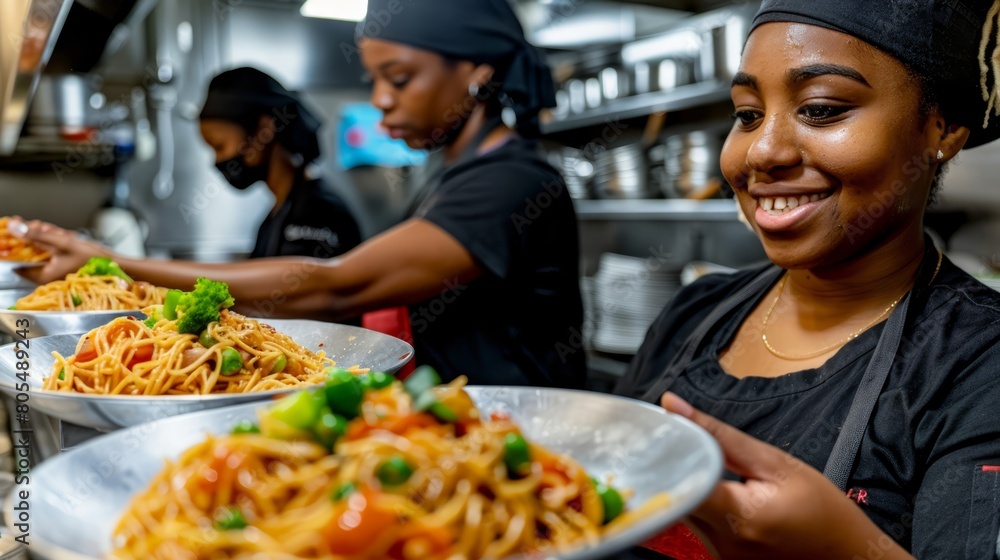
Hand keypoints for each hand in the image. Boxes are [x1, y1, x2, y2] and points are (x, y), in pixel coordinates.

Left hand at [7, 218, 109, 283]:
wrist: (116, 266)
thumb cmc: (91, 259)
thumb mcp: (62, 243)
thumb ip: (36, 235)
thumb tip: (14, 228)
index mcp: (42, 275)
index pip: (16, 260)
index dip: (15, 242)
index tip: (17, 227)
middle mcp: (45, 275)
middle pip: (28, 251)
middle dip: (35, 236)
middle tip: (44, 227)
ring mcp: (54, 270)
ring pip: (40, 248)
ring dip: (46, 236)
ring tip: (58, 232)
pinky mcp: (62, 264)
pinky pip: (51, 250)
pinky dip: (55, 241)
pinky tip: (63, 235)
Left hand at [661, 393, 913, 559]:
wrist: (849, 556)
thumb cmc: (822, 510)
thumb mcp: (775, 462)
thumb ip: (719, 435)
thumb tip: (674, 406)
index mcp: (736, 517)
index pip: (675, 482)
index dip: (662, 455)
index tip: (657, 433)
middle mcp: (722, 544)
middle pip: (675, 497)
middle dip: (675, 467)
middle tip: (678, 440)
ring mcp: (720, 557)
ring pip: (683, 512)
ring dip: (688, 486)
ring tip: (705, 465)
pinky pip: (697, 526)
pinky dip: (701, 504)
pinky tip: (718, 491)